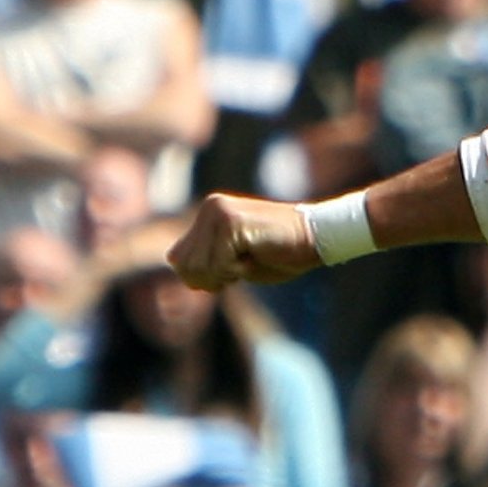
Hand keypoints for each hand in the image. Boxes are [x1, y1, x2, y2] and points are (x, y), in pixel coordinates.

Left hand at [168, 191, 319, 290]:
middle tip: (244, 262)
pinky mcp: (231, 223)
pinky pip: (220, 265)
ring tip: (251, 256)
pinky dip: (239, 270)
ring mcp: (218, 213)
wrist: (315, 239)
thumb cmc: (279, 253)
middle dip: (214, 277)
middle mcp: (209, 208)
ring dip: (228, 274)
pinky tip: (256, 254)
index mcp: (207, 213)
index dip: (204, 277)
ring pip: (201, 268)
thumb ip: (203, 258)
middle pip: (186, 268)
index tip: (233, 268)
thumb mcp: (233, 260)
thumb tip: (173, 261)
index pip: (179, 261)